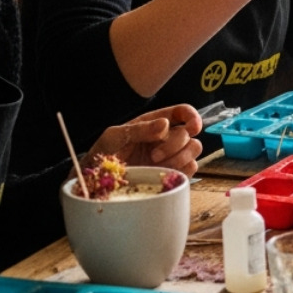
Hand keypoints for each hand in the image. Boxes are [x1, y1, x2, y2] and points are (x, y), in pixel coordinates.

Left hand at [85, 105, 203, 176]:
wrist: (97, 180)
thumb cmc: (104, 153)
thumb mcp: (115, 136)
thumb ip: (140, 129)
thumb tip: (165, 124)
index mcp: (155, 123)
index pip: (182, 112)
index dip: (192, 116)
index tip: (193, 126)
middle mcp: (167, 137)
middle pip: (190, 134)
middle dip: (175, 144)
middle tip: (154, 156)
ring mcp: (171, 155)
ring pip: (195, 150)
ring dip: (180, 157)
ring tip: (157, 165)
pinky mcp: (173, 172)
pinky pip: (190, 169)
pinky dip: (181, 170)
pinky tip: (164, 173)